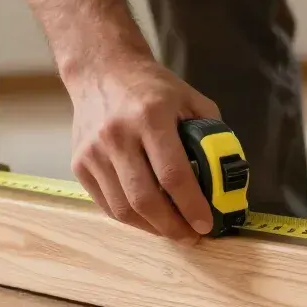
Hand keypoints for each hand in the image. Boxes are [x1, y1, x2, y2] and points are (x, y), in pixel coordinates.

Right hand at [65, 55, 218, 242]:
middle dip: (172, 226)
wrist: (102, 70)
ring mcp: (94, 152)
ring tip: (171, 229)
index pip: (173, 174)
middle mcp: (118, 135)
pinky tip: (148, 218)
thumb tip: (227, 174)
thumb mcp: (190, 98)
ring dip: (151, 227)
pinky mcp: (80, 164)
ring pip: (123, 208)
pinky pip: (107, 204)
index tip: (205, 224)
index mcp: (151, 116)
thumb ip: (211, 133)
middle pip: (145, 199)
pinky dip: (130, 218)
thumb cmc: (151, 87)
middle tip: (190, 236)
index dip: (191, 206)